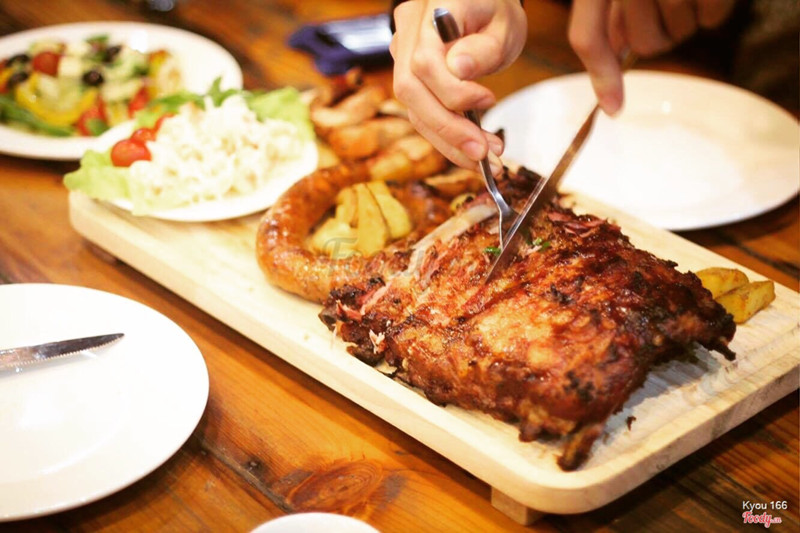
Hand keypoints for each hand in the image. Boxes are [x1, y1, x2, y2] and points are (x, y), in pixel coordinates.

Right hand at [391, 0, 526, 170]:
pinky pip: (421, 112)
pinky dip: (447, 136)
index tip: (487, 102)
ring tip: (485, 159)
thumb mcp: (504, 24)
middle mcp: (407, 34)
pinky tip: (470, 150)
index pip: (424, 62)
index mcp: (430, 12)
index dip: (453, 91)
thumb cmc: (495, 9)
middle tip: (483, 153)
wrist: (481, 5)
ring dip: (449, 141)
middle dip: (447, 129)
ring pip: (413, 109)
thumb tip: (459, 71)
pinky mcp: (409, 76)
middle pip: (409, 91)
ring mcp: (402, 55)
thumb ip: (484, 48)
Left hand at [569, 0, 736, 114]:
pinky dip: (712, 7)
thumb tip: (612, 62)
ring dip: (683, 17)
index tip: (612, 109)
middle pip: (642, 42)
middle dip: (654, 32)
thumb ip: (605, 15)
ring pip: (676, 33)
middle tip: (662, 3)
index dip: (602, 75)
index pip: (589, 35)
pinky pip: (711, 18)